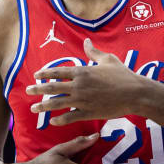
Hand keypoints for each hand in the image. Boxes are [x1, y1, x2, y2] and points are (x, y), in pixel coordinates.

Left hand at [26, 38, 143, 125]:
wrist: (135, 93)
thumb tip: (87, 41)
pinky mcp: (89, 113)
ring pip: (57, 104)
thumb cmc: (123, 75)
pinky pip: (70, 117)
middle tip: (28, 90)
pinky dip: (59, 120)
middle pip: (53, 88)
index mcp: (82, 71)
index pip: (58, 72)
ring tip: (33, 108)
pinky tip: (52, 121)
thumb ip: (94, 52)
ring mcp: (83, 100)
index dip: (45, 73)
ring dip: (43, 106)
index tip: (35, 75)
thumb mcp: (108, 59)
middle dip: (38, 89)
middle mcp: (79, 85)